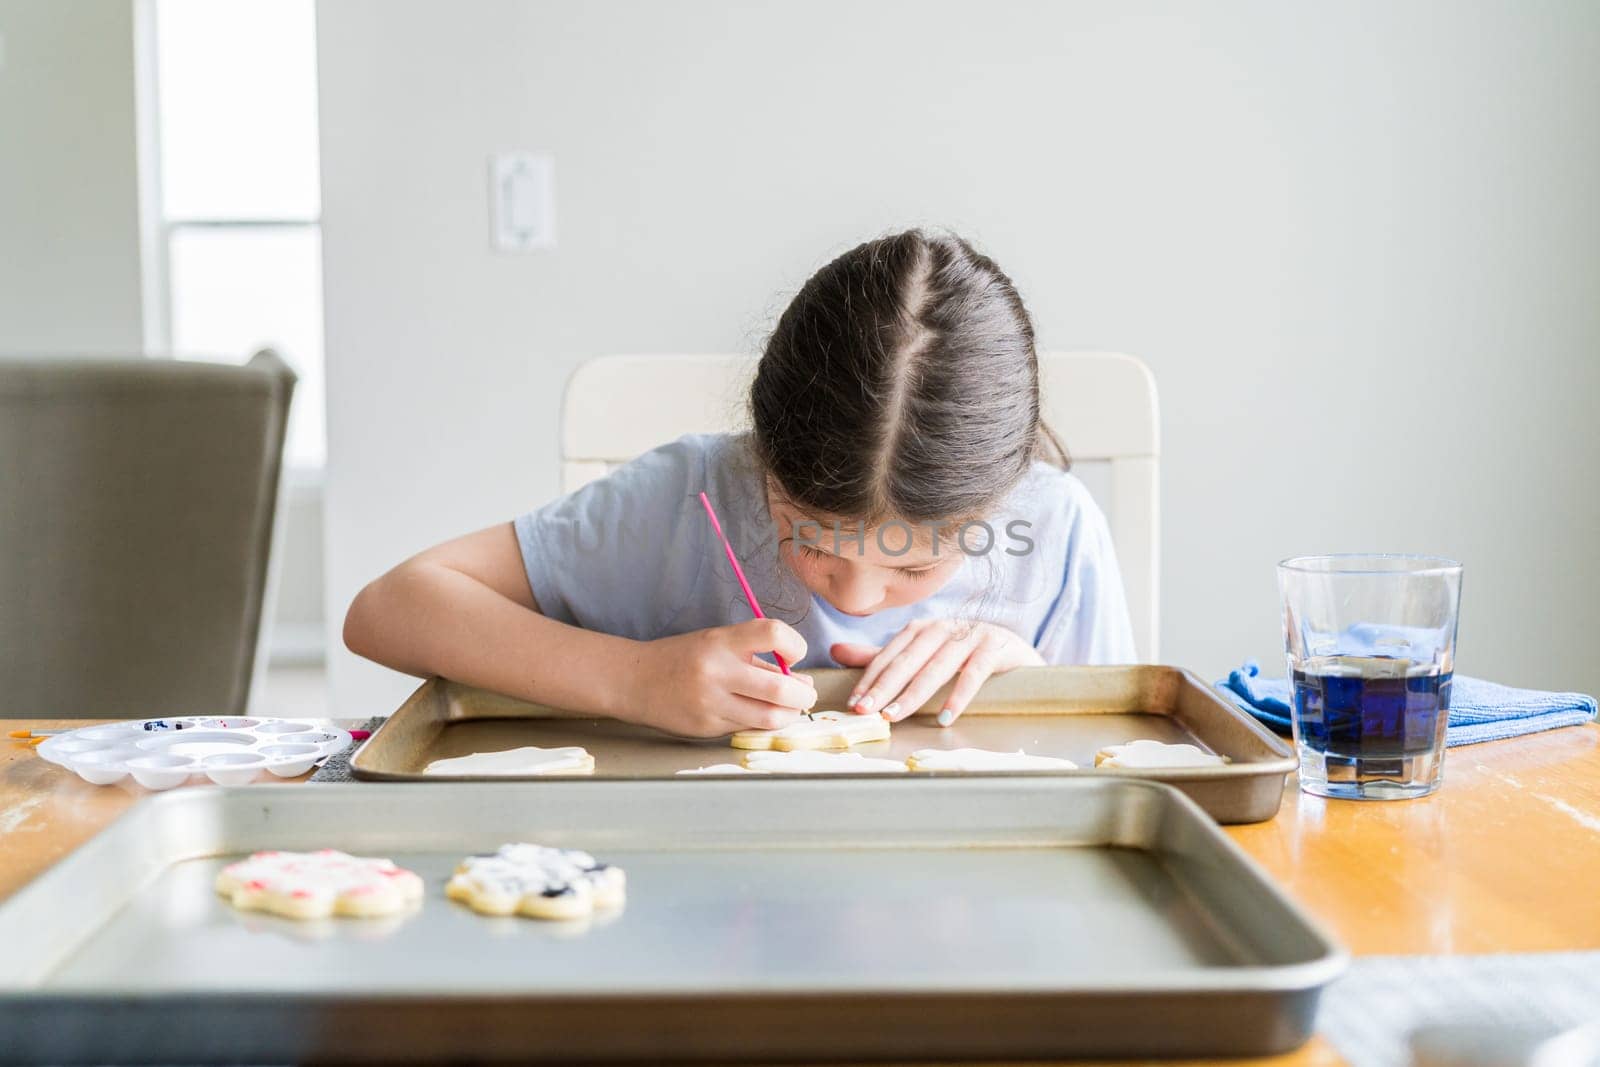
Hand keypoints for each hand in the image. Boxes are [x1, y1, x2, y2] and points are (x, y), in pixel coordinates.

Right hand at [625, 619, 816, 737]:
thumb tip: (801, 680)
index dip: (796, 645)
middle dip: (803, 695)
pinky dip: (763, 722)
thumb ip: (756, 658)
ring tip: (789, 708)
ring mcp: (711, 703)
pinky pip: (748, 728)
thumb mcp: (717, 643)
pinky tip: (761, 714)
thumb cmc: (683, 658)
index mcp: (721, 641)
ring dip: (789, 715)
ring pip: (769, 717)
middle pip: (780, 689)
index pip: (773, 633)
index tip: (795, 655)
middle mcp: (717, 671)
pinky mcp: (707, 727)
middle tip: (806, 695)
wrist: (635, 680)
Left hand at [831, 620, 1041, 725]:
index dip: (870, 679)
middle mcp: (943, 628)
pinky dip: (959, 695)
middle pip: (909, 660)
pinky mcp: (996, 647)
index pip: (889, 655)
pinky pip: (975, 673)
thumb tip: (836, 652)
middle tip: (867, 712)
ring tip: (896, 716)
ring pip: (937, 666)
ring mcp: (971, 635)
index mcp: (921, 629)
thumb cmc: (964, 657)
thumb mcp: (922, 656)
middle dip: (885, 687)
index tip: (854, 704)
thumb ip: (883, 658)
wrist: (1016, 652)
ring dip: (915, 694)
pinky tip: (945, 716)